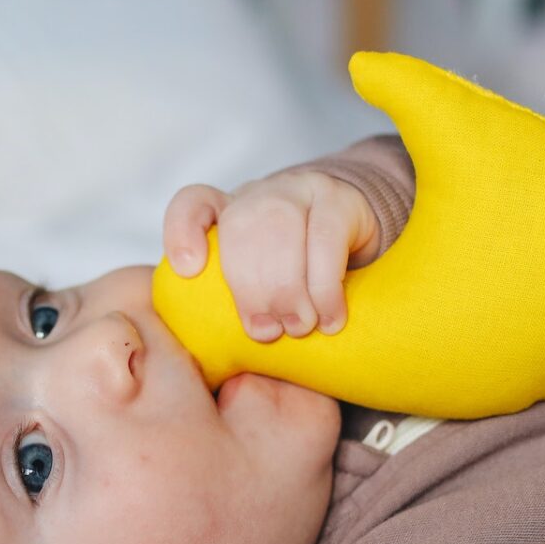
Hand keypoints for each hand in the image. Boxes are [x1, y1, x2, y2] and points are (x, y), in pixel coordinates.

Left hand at [163, 169, 379, 341]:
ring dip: (287, 287)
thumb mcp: (260, 288)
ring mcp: (301, 190)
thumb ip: (235, 305)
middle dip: (249, 286)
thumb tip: (221, 354)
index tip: (187, 270)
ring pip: (282, 227)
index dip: (183, 233)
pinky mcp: (341, 200)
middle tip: (265, 333)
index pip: (193, 204)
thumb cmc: (298, 281)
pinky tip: (329, 319)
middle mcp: (261, 196)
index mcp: (228, 213)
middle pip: (241, 226)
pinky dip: (326, 286)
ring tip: (298, 329)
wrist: (361, 247)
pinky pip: (327, 238)